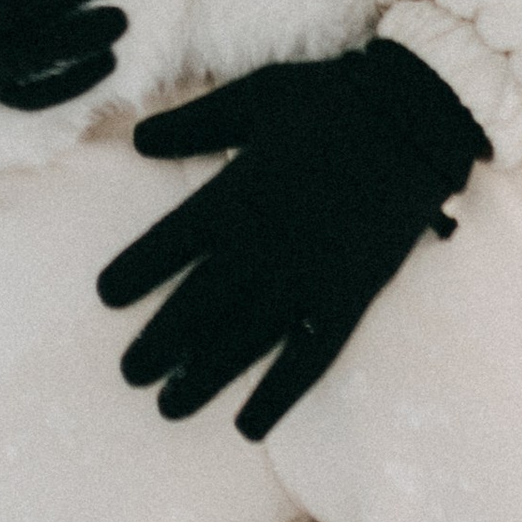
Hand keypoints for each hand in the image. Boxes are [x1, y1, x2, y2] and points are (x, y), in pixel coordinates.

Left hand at [99, 39, 488, 438]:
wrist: (416, 115)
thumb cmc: (332, 98)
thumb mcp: (254, 95)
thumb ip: (194, 122)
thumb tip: (139, 140)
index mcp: (234, 194)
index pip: (166, 245)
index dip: (133, 273)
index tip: (106, 297)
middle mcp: (261, 245)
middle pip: (195, 306)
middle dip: (157, 344)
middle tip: (128, 374)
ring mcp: (305, 277)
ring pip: (240, 341)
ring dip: (200, 377)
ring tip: (169, 407)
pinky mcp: (347, 298)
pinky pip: (306, 359)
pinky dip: (276, 396)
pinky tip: (249, 426)